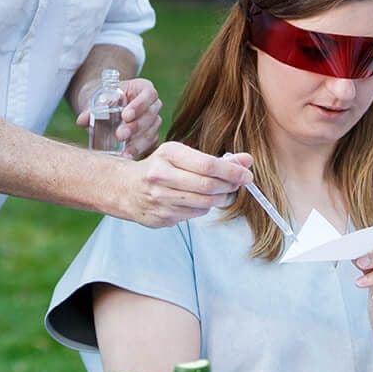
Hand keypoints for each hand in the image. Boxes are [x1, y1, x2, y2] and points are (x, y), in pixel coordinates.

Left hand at [76, 77, 162, 158]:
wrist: (105, 108)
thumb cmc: (104, 99)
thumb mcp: (99, 98)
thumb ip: (93, 108)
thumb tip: (82, 120)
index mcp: (143, 88)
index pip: (148, 94)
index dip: (139, 105)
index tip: (125, 116)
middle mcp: (153, 105)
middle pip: (150, 116)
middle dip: (135, 127)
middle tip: (119, 135)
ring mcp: (153, 122)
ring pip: (150, 133)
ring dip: (137, 143)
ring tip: (123, 152)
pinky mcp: (151, 137)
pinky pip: (148, 146)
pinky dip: (138, 151)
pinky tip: (127, 157)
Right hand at [113, 143, 252, 227]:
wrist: (125, 188)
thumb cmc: (159, 167)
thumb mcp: (182, 155)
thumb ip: (215, 159)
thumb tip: (247, 161)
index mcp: (168, 154)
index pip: (207, 165)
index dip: (232, 171)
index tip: (246, 174)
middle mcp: (161, 176)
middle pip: (208, 186)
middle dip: (229, 186)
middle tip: (238, 184)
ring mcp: (160, 199)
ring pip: (204, 203)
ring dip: (219, 199)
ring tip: (221, 192)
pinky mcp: (161, 217)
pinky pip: (194, 214)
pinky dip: (204, 208)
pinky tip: (199, 200)